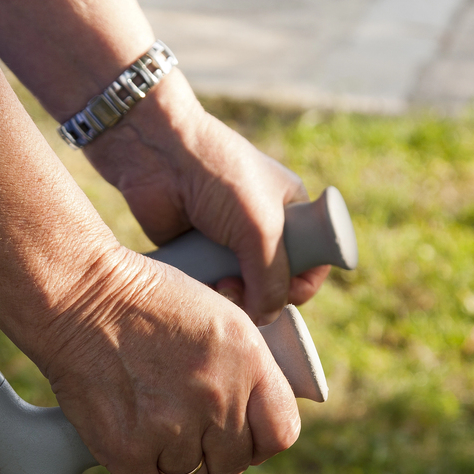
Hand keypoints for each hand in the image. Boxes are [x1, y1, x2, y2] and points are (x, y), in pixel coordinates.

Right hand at [37, 247, 299, 473]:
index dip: (260, 441)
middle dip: (212, 451)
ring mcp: (172, 427)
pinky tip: (134, 446)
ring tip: (153, 426)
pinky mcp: (127, 449)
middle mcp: (216, 397)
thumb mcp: (216, 314)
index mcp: (247, 361)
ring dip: (175, 463)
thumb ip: (247, 368)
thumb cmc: (144, 301)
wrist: (77, 297)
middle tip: (184, 424)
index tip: (241, 437)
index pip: (280, 434)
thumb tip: (256, 416)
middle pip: (234, 464)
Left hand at [83, 72, 329, 324]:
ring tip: (222, 287)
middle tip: (246, 290)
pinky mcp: (196, 250)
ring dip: (235, 297)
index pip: (314, 259)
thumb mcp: (261, 229)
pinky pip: (209, 284)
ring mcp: (227, 240)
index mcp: (291, 209)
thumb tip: (266, 318)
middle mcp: (261, 226)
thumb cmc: (220, 177)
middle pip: (275, 281)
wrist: (159, 155)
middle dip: (264, 295)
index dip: (305, 284)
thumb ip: (273, 280)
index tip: (288, 295)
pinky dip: (207, 291)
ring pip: (241, 289)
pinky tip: (201, 285)